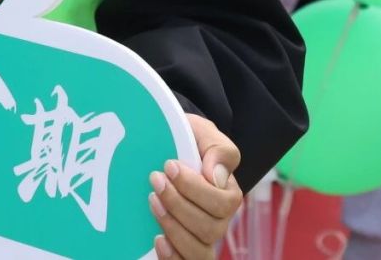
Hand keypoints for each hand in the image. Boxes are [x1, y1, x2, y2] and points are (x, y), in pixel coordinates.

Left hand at [149, 116, 242, 259]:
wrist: (163, 145)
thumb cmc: (188, 141)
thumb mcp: (203, 134)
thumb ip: (218, 150)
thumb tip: (216, 176)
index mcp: (227, 194)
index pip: (222, 204)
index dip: (194, 188)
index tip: (169, 165)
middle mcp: (218, 220)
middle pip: (210, 229)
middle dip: (179, 205)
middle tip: (155, 181)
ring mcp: (200, 236)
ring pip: (199, 251)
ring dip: (174, 229)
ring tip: (153, 203)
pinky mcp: (180, 245)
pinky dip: (173, 257)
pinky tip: (158, 240)